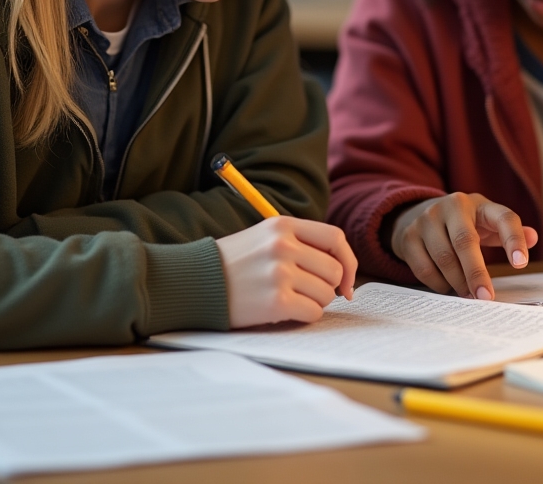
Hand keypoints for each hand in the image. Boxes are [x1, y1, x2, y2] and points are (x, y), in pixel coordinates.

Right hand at [215, 217, 357, 328]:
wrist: (194, 282)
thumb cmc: (234, 263)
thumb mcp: (264, 237)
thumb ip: (299, 243)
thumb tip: (340, 268)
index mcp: (283, 225)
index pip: (335, 237)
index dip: (348, 260)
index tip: (346, 279)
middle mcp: (284, 245)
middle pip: (334, 270)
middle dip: (329, 287)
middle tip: (310, 294)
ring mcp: (280, 273)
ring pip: (326, 294)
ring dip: (315, 302)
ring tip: (291, 300)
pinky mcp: (275, 302)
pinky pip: (312, 313)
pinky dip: (305, 316)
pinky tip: (285, 312)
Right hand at [390, 192, 537, 299]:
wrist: (414, 214)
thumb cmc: (460, 224)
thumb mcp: (486, 221)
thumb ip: (509, 231)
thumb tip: (534, 237)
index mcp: (478, 203)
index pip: (503, 218)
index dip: (513, 239)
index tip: (521, 264)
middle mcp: (451, 206)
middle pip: (466, 241)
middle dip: (477, 273)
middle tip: (486, 298)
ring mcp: (426, 220)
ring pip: (444, 257)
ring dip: (458, 282)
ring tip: (469, 296)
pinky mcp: (408, 237)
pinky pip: (424, 268)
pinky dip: (438, 284)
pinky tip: (448, 289)